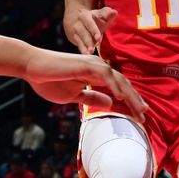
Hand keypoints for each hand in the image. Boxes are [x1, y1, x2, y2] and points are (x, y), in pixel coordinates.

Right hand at [24, 50, 146, 120]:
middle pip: (122, 83)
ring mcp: (93, 64)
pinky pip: (104, 75)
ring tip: (139, 109)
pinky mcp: (85, 65)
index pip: (118, 88)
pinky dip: (114, 85)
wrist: (33, 68)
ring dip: (129, 94)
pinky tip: (120, 97)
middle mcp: (98, 67)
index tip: (140, 115)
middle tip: (145, 114)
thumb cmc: (50, 80)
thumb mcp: (74, 95)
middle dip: (135, 99)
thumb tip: (110, 103)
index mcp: (95, 75)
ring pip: (117, 79)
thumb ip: (91, 98)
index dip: (130, 101)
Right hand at [68, 6, 117, 54]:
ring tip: (90, 53)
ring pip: (79, 39)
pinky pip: (79, 45)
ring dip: (84, 46)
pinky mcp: (76, 39)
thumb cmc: (97, 19)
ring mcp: (76, 32)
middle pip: (82, 32)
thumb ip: (108, 13)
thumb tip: (113, 12)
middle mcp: (78, 23)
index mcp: (84, 15)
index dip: (93, 30)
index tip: (98, 38)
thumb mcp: (102, 14)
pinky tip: (87, 55)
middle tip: (93, 48)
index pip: (88, 22)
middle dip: (88, 40)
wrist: (87, 23)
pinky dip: (83, 50)